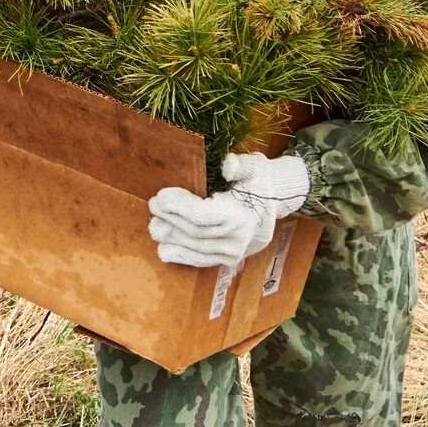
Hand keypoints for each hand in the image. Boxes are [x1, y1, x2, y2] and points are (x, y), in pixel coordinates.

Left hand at [147, 153, 308, 267]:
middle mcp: (237, 239)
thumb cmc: (259, 181)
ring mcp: (233, 253)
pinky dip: (182, 255)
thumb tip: (227, 165)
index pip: (202, 216)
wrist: (274, 205)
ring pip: (195, 249)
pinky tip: (165, 248)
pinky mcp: (229, 260)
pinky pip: (201, 261)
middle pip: (194, 233)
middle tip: (153, 205)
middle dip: (170, 218)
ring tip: (154, 225)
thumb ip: (240, 165)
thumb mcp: (254, 166)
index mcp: (241, 216)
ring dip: (171, 238)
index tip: (160, 195)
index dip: (178, 207)